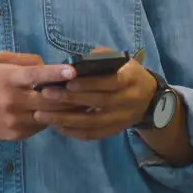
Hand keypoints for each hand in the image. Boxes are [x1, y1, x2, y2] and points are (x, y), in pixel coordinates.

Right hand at [0, 52, 80, 141]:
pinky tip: (54, 112)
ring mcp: (13, 120)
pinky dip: (49, 119)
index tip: (73, 71)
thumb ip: (21, 60)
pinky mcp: (14, 135)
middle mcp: (12, 101)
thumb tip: (46, 64)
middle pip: (49, 99)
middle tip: (84, 89)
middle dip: (69, 94)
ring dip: (63, 109)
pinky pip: (40, 127)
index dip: (56, 73)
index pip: (35, 75)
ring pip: (48, 115)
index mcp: (7, 79)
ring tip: (78, 102)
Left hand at [33, 52, 157, 141]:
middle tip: (46, 94)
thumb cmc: (128, 74)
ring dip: (65, 120)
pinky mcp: (113, 131)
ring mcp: (120, 119)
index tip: (67, 82)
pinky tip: (55, 127)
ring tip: (42, 115)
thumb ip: (101, 58)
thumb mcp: (121, 61)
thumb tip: (76, 63)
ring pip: (91, 123)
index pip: (109, 82)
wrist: (149, 100)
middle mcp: (127, 101)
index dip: (89, 83)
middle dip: (70, 99)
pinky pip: (91, 134)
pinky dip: (72, 132)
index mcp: (130, 80)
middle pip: (97, 102)